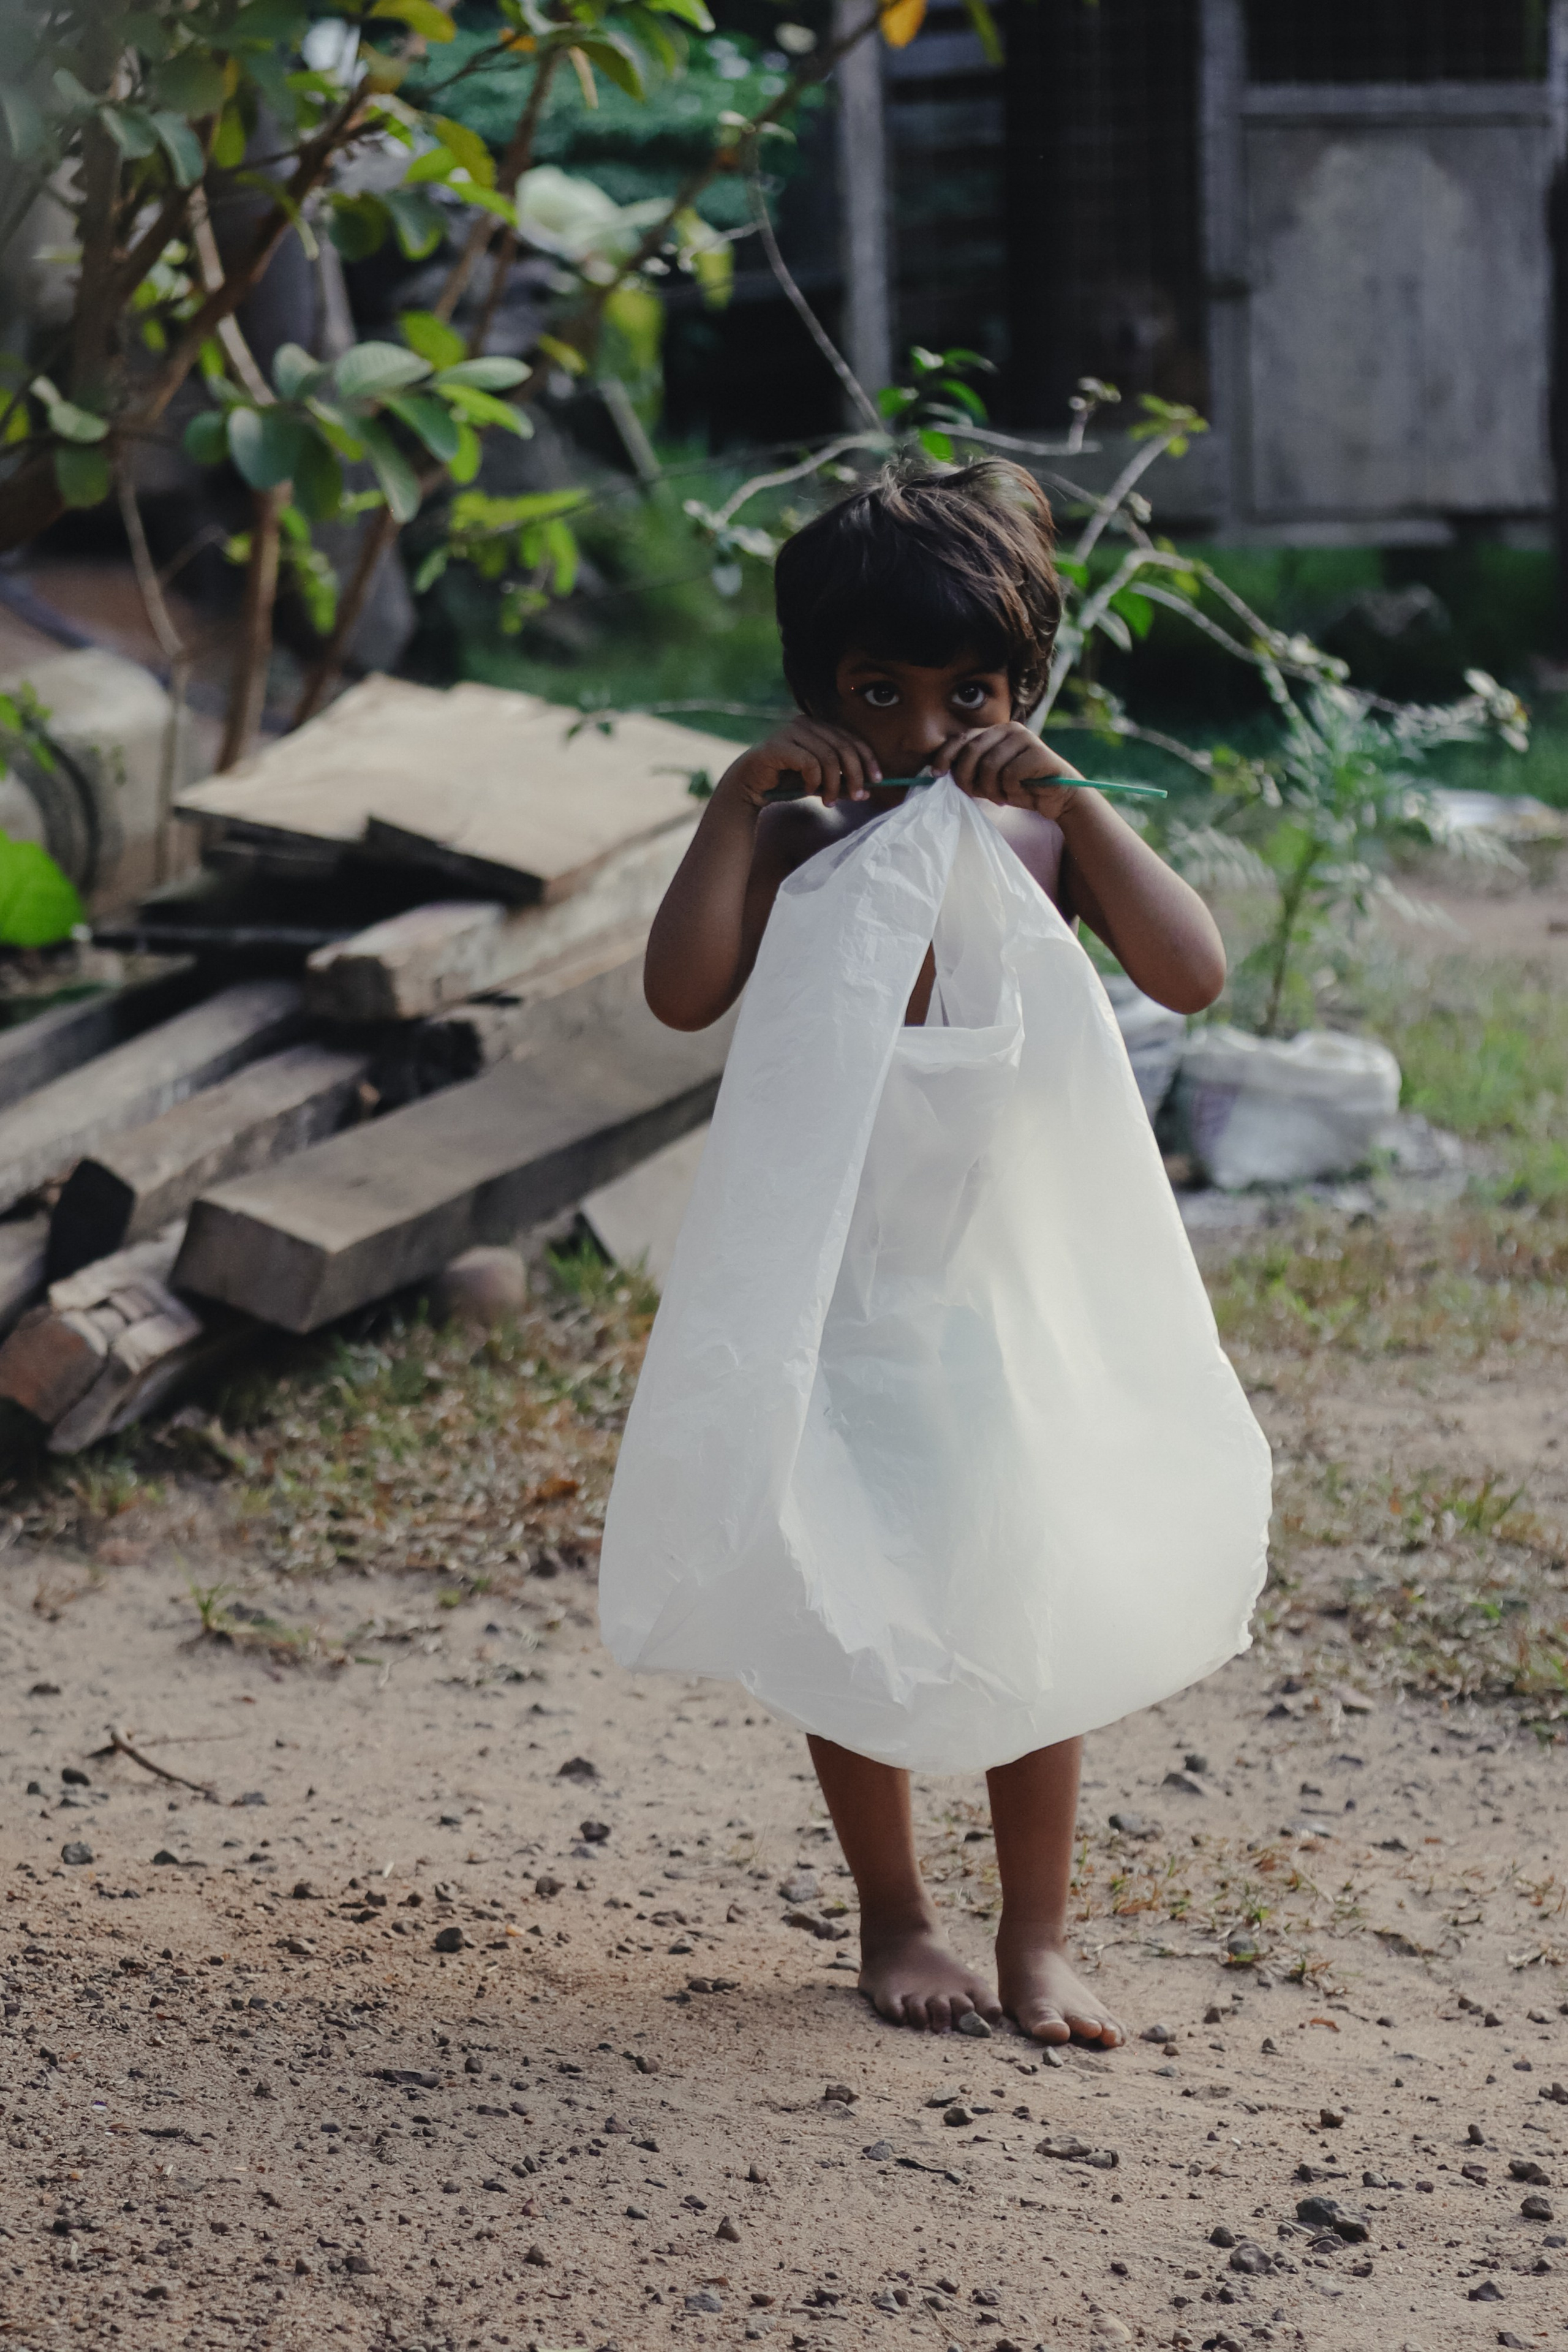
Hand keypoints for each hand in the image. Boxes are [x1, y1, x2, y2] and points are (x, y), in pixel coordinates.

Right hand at [718, 717, 882, 810]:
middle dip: (855, 775)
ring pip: (829, 757)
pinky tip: (809, 791)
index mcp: (818, 727)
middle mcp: (806, 723)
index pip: (852, 739)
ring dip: (834, 784)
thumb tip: (867, 792)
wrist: (750, 786)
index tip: (877, 780)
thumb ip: (840, 784)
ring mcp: (791, 731)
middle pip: (844, 747)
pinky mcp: (778, 745)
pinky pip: (809, 762)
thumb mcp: (820, 784)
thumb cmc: (786, 782)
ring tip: (829, 802)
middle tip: (857, 796)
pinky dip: (814, 780)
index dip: (868, 759)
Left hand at [936, 724, 1083, 819]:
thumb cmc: (1021, 788)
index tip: (936, 773)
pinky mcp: (1039, 753)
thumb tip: (940, 771)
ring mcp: (1025, 738)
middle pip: (973, 751)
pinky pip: (1010, 775)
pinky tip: (1019, 793)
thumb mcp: (989, 779)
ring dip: (991, 789)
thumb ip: (970, 772)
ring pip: (990, 765)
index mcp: (995, 732)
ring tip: (1001, 796)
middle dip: (967, 777)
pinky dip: (1010, 790)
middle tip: (975, 794)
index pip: (962, 738)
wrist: (1058, 798)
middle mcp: (1009, 729)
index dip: (946, 755)